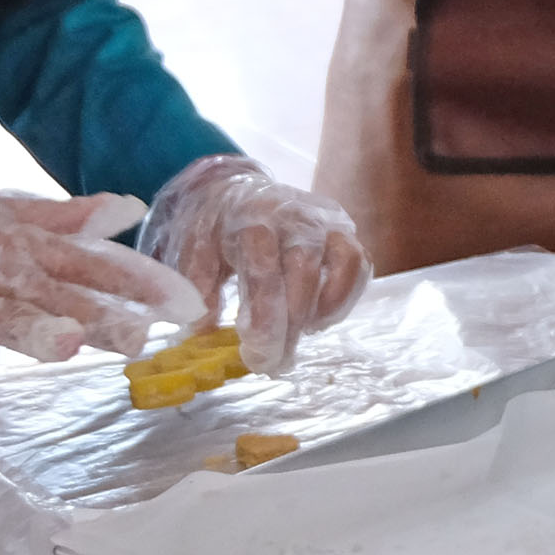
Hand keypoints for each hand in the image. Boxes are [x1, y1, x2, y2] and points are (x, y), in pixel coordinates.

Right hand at [0, 168, 203, 414]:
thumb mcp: (5, 212)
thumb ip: (68, 218)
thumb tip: (129, 208)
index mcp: (27, 239)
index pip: (96, 261)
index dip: (143, 282)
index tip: (190, 304)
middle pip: (60, 291)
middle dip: (103, 314)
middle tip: (146, 338)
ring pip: (5, 318)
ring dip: (34, 331)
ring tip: (65, 347)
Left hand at [141, 155, 369, 373]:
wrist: (237, 191)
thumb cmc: (216, 228)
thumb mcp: (194, 249)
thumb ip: (198, 283)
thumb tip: (202, 326)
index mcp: (252, 217)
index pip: (263, 268)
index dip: (263, 316)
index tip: (254, 354)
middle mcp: (295, 213)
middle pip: (304, 272)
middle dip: (290, 325)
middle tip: (274, 363)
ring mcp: (326, 220)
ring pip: (341, 264)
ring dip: (320, 310)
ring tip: (296, 335)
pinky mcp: (345, 231)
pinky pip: (360, 264)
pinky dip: (343, 298)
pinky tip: (317, 320)